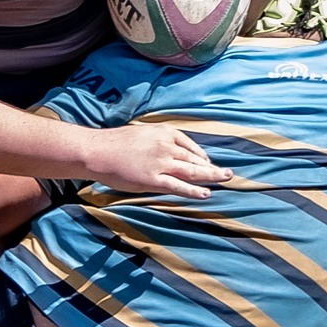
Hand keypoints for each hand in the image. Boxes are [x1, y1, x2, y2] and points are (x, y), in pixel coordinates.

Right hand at [83, 124, 228, 200]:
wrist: (97, 151)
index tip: (209, 163)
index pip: (190, 145)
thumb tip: (172, 152)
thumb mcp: (142, 134)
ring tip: (224, 180)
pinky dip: (193, 190)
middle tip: (229, 173)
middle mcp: (166, 146)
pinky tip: (205, 193)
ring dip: (210, 176)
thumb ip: (159, 142)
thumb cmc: (115, 143)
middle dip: (213, 167)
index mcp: (163, 133)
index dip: (202, 155)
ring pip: (192, 171)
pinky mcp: (153, 179)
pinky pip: (178, 186)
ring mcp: (160, 163)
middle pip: (195, 158)